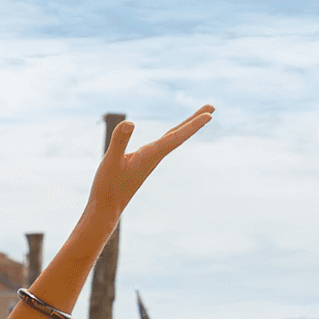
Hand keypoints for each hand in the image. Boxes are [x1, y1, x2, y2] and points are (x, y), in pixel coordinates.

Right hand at [88, 106, 214, 212]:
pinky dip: (172, 135)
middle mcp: (154, 157)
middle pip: (179, 136)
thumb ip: (119, 142)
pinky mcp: (142, 163)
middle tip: (212, 108)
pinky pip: (162, 145)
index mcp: (150, 156)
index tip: (210, 114)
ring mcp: (149, 161)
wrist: (105, 210)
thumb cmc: (107, 187)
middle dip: (195, 121)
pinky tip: (171, 135)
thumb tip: (130, 123)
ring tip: (198, 116)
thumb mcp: (110, 162)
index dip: (193, 125)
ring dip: (185, 127)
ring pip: (172, 139)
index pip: (176, 137)